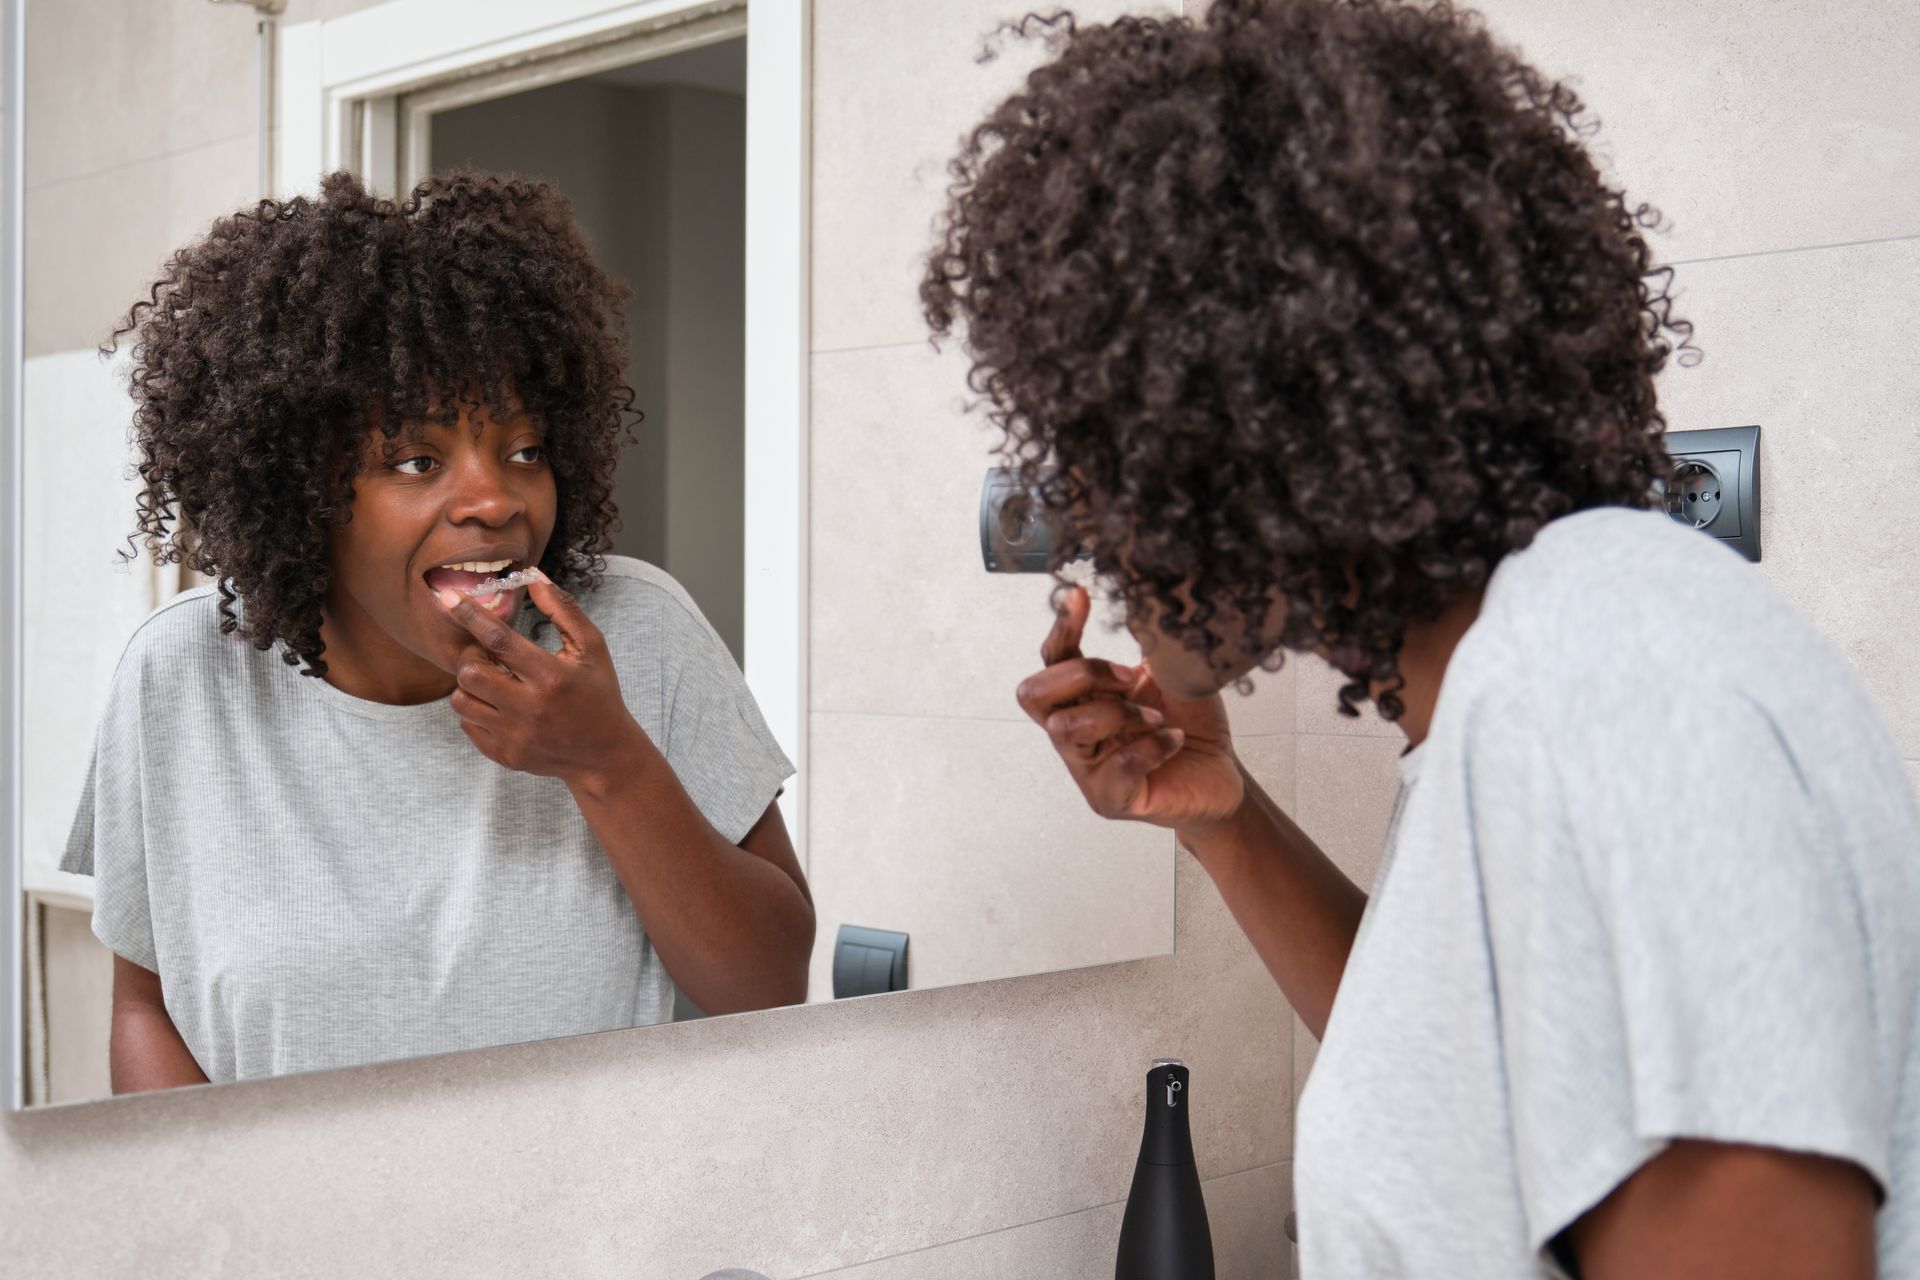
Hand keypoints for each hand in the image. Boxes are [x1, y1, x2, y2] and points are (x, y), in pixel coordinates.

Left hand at [437, 571, 650, 790]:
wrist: (605, 754)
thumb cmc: (598, 694)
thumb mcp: (592, 648)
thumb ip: (563, 610)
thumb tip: (534, 578)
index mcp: (552, 676)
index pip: (499, 640)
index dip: (471, 615)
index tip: (449, 598)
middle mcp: (531, 708)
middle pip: (471, 673)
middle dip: (471, 658)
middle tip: (487, 656)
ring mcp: (516, 736)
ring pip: (462, 702)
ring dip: (471, 686)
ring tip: (493, 682)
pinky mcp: (506, 756)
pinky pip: (468, 726)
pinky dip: (477, 711)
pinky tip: (499, 707)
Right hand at [1015, 586, 1243, 832]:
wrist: (1222, 774)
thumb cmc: (1190, 725)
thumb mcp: (1170, 672)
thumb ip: (1148, 640)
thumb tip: (1140, 594)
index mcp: (1083, 698)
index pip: (1052, 659)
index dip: (1061, 626)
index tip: (1080, 595)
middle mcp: (1074, 733)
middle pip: (1033, 695)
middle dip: (1081, 675)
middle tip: (1129, 677)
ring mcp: (1087, 770)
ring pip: (1067, 730)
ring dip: (1117, 713)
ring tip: (1157, 716)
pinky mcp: (1111, 799)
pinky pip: (1116, 768)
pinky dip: (1151, 747)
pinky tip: (1175, 740)